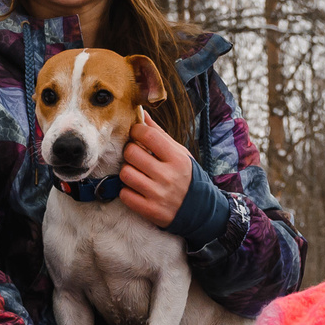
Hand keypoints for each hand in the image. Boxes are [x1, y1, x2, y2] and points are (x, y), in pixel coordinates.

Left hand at [117, 112, 196, 229]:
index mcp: (176, 158)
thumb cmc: (186, 176)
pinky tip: (136, 189)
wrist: (200, 211)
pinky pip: (125, 195)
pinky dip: (127, 191)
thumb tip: (142, 113)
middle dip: (130, 152)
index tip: (137, 134)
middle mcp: (168, 176)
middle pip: (131, 153)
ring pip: (125, 173)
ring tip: (136, 173)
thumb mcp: (180, 153)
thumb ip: (159, 134)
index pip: (147, 135)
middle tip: (136, 156)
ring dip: (127, 172)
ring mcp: (158, 194)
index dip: (136, 131)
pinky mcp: (150, 210)